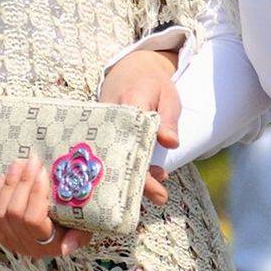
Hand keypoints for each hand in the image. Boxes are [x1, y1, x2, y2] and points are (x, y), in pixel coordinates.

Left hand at [0, 157, 88, 258]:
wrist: (59, 231)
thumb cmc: (74, 225)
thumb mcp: (84, 230)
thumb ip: (79, 237)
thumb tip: (66, 249)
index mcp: (48, 245)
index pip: (33, 220)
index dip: (35, 194)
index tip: (43, 172)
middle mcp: (26, 246)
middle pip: (14, 213)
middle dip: (22, 183)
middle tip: (31, 161)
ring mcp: (9, 241)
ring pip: (0, 212)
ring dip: (9, 184)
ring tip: (18, 164)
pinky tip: (4, 178)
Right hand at [99, 45, 179, 205]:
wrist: (130, 73)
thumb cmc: (152, 85)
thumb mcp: (168, 96)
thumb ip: (168, 118)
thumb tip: (170, 142)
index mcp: (129, 105)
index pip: (135, 138)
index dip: (144, 164)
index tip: (161, 177)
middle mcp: (110, 120)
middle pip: (120, 158)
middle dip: (140, 182)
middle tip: (162, 197)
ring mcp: (103, 131)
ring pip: (113, 163)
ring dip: (133, 182)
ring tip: (159, 194)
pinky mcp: (101, 138)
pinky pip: (109, 160)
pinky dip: (124, 175)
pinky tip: (143, 182)